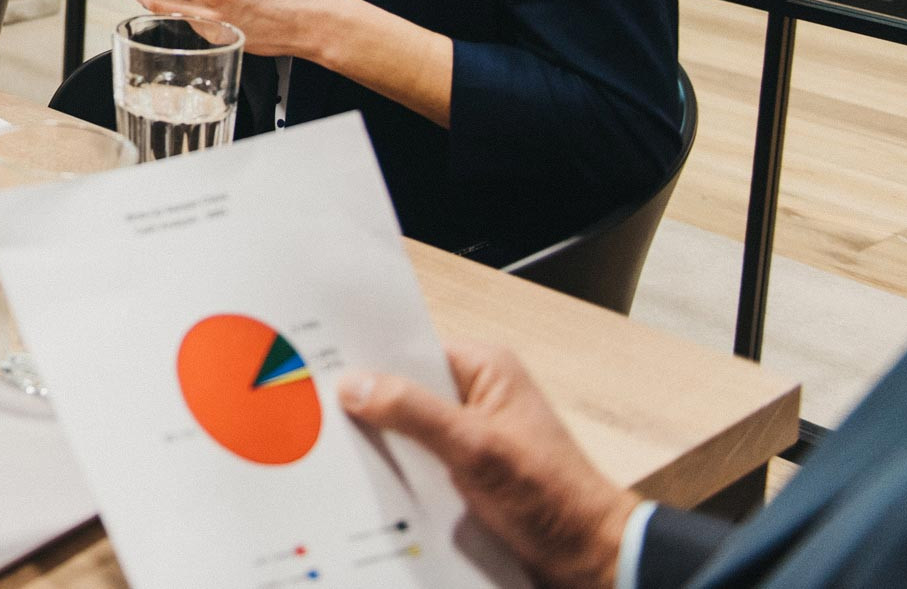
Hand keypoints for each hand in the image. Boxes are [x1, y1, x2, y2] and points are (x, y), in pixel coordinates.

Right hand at [338, 340, 637, 588]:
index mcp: (485, 368)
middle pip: (403, 389)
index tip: (320, 369)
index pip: (408, 351)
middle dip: (367, 406)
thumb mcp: (476, 449)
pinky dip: (397, 470)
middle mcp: (475, 393)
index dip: (367, 361)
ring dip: (382, 444)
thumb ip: (414, 413)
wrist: (589, 555)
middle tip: (317, 414)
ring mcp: (470, 432)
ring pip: (406, 428)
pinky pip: (417, 458)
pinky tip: (368, 480)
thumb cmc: (552, 497)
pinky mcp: (465, 467)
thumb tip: (354, 384)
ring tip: (335, 450)